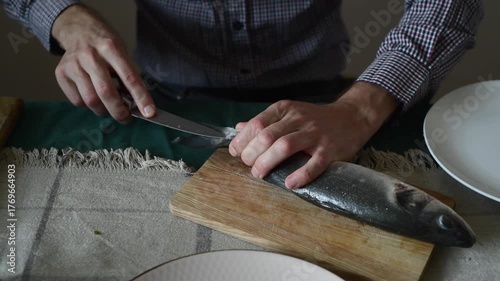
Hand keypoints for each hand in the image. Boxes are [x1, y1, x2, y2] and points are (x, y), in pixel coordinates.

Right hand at [52, 4, 155, 122]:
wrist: (78, 29)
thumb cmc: (105, 46)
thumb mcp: (122, 53)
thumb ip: (129, 77)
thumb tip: (138, 105)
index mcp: (111, 48)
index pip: (129, 77)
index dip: (141, 98)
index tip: (150, 113)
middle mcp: (90, 56)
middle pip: (106, 92)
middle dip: (119, 111)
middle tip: (126, 118)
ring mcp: (73, 64)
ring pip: (90, 100)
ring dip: (104, 110)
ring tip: (109, 107)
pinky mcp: (61, 73)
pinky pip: (77, 101)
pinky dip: (88, 106)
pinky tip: (93, 97)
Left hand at [228, 82, 398, 188]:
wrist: (352, 117)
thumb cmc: (315, 119)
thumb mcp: (288, 114)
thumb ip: (264, 122)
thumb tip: (238, 129)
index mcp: (285, 109)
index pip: (257, 123)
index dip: (242, 140)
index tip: (236, 152)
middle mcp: (298, 119)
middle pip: (267, 136)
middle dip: (252, 154)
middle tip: (249, 166)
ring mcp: (315, 134)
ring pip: (285, 146)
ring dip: (268, 162)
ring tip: (260, 174)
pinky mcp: (330, 149)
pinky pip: (314, 163)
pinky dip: (301, 174)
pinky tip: (290, 183)